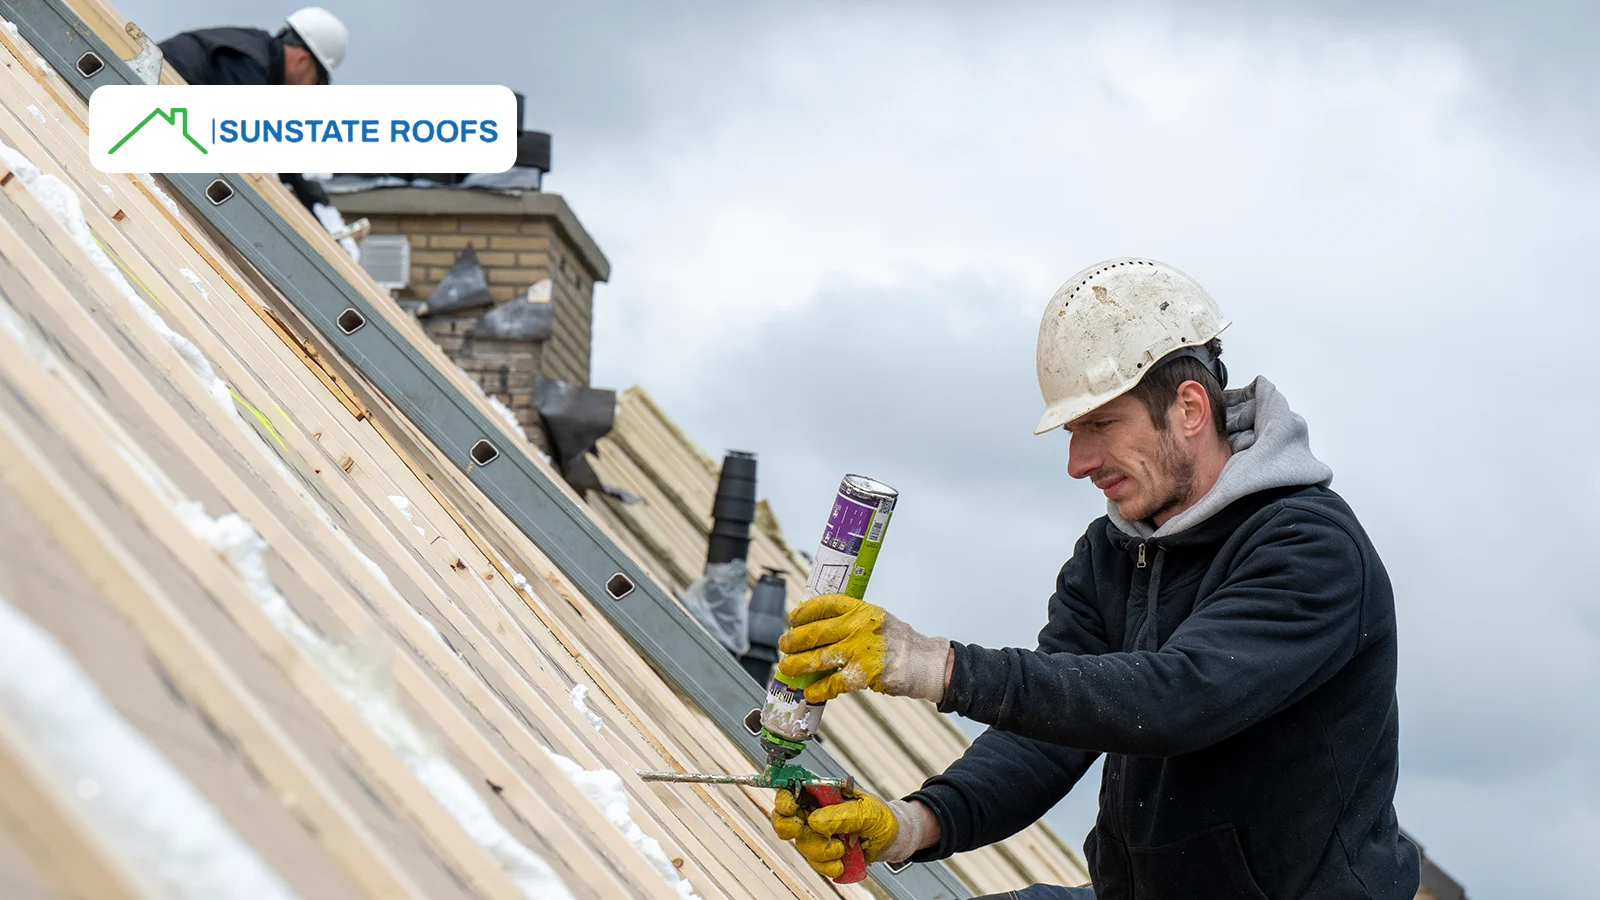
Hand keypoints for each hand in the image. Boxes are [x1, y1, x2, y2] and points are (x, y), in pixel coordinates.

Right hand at [771, 787, 900, 878]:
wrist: (893, 840)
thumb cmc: (881, 818)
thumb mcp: (867, 811)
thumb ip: (841, 814)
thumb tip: (815, 821)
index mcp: (823, 795)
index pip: (793, 791)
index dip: (784, 798)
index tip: (790, 807)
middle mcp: (816, 813)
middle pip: (786, 819)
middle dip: (789, 827)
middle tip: (801, 829)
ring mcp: (819, 835)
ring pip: (802, 844)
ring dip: (821, 850)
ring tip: (842, 849)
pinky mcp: (824, 854)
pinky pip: (815, 863)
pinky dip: (828, 866)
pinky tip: (842, 862)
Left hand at [778, 594, 950, 702]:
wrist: (924, 662)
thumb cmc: (899, 641)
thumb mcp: (877, 619)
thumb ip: (852, 620)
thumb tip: (819, 626)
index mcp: (861, 610)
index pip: (824, 604)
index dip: (803, 611)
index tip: (792, 618)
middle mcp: (857, 627)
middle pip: (814, 632)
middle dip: (793, 640)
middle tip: (784, 645)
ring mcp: (858, 651)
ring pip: (817, 658)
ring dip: (797, 664)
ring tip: (787, 668)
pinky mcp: (862, 674)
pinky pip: (832, 682)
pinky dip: (818, 689)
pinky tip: (810, 692)